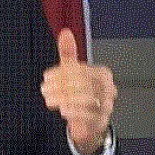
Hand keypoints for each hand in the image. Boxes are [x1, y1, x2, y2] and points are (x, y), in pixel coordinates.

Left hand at [41, 28, 116, 154]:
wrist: (87, 122)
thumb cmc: (80, 94)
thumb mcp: (72, 73)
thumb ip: (68, 53)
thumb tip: (65, 32)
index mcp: (103, 74)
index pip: (82, 70)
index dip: (62, 72)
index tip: (46, 77)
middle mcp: (108, 89)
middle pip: (84, 84)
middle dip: (61, 86)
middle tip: (45, 89)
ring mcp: (107, 106)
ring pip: (86, 99)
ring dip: (64, 99)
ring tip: (49, 99)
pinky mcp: (101, 121)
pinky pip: (88, 115)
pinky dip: (73, 111)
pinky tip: (62, 109)